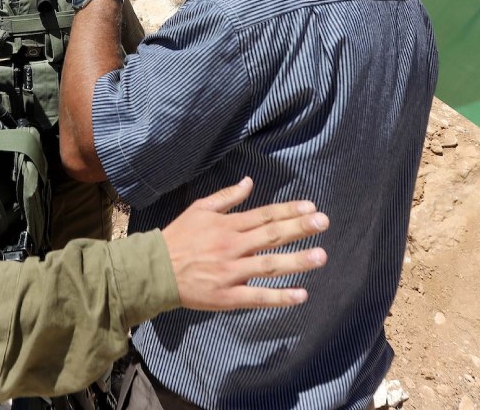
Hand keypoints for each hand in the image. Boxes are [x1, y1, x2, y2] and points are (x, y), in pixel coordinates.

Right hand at [162, 177, 328, 310]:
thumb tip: (250, 182)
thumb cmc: (179, 238)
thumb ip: (226, 197)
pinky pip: (257, 297)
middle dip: (300, 228)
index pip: (264, 215)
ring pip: (269, 265)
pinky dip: (279, 297)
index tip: (311, 207)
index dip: (289, 210)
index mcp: (227, 225)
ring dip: (297, 261)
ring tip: (321, 255)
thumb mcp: (200, 210)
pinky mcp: (227, 296)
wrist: (155, 271)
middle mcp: (232, 246)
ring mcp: (231, 272)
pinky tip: (301, 295)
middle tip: (324, 222)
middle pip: (271, 235)